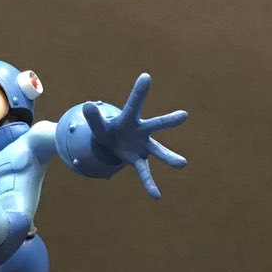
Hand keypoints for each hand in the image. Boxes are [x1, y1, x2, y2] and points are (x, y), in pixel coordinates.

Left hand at [82, 73, 187, 198]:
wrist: (111, 143)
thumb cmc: (106, 130)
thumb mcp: (97, 125)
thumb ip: (93, 118)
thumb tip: (87, 106)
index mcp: (129, 118)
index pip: (134, 103)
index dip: (139, 91)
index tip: (146, 76)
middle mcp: (141, 131)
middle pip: (156, 125)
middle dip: (168, 121)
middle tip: (184, 115)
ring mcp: (143, 146)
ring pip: (158, 151)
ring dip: (169, 157)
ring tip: (182, 164)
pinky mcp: (139, 160)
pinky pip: (145, 173)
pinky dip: (149, 184)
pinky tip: (156, 195)